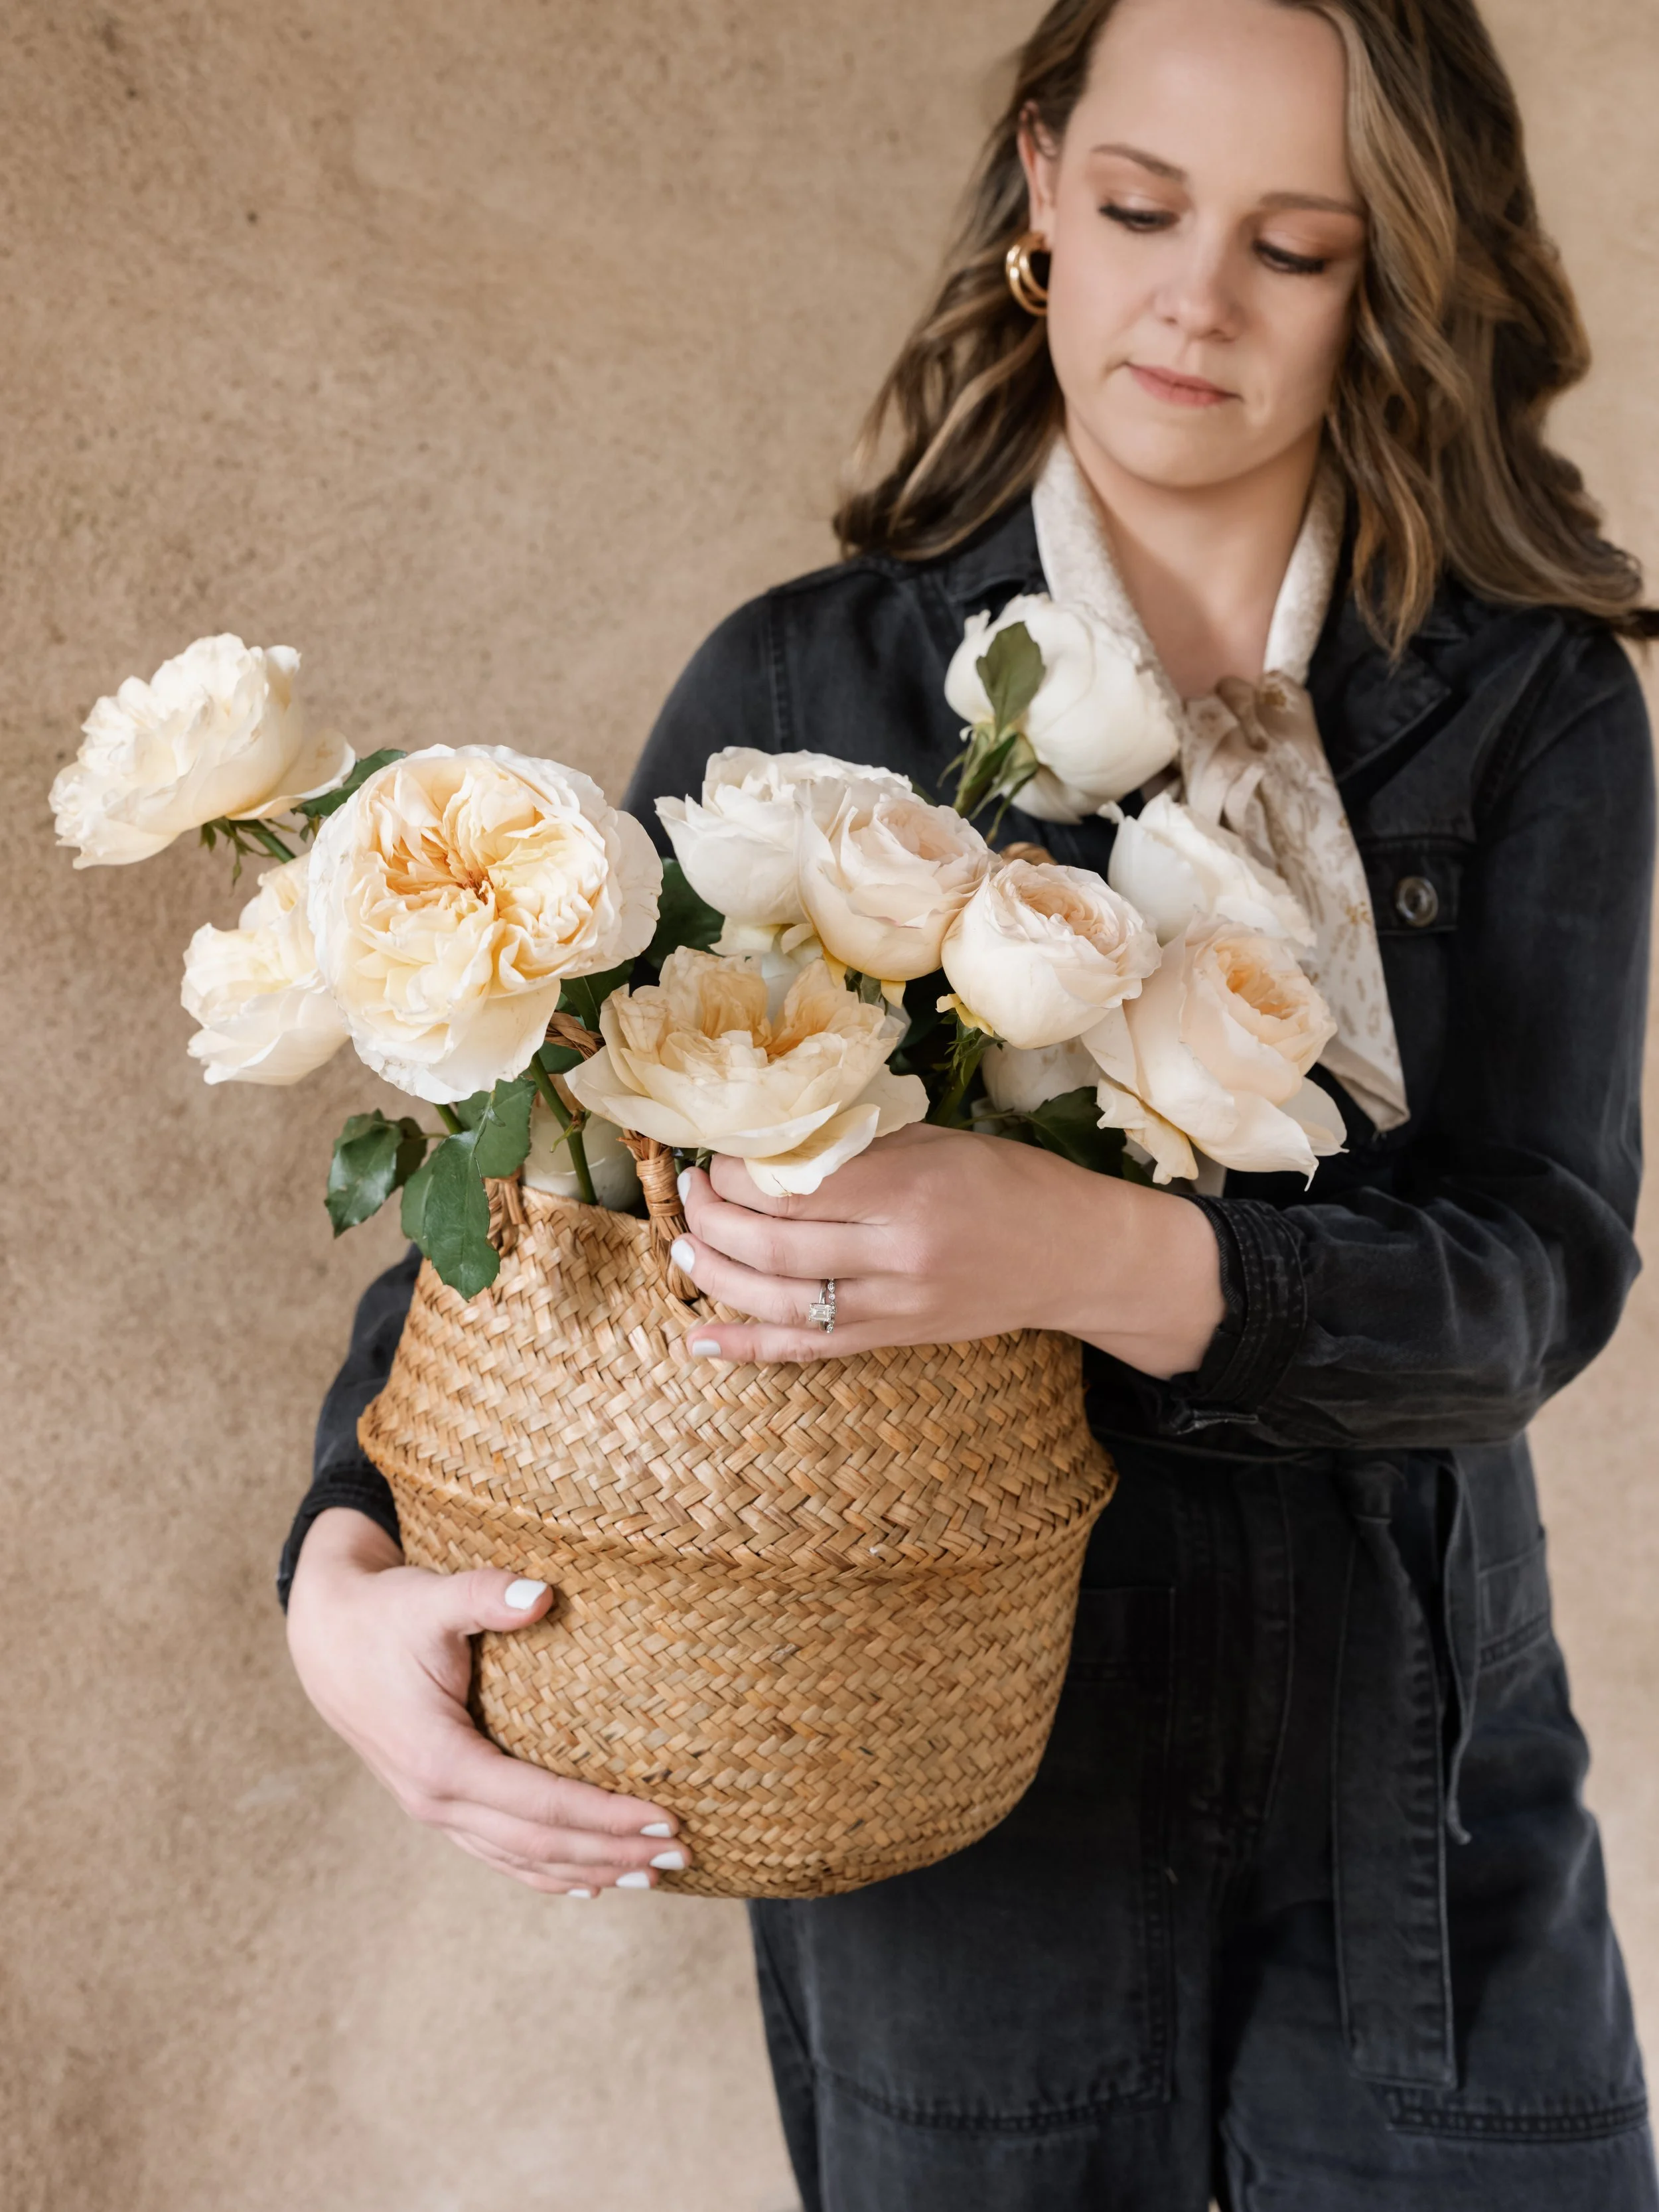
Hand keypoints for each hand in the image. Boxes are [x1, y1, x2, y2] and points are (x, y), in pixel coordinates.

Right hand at [286, 1508, 689, 1895]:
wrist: (326, 1638)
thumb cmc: (384, 1615)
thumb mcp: (430, 1596)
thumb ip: (483, 1595)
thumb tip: (540, 1593)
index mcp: (441, 1761)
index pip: (542, 1803)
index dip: (605, 1816)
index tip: (665, 1819)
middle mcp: (437, 1801)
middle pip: (540, 1844)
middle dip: (612, 1852)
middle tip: (681, 1853)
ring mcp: (434, 1811)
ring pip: (521, 1859)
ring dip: (587, 1871)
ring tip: (651, 1875)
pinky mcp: (438, 1804)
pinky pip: (499, 1853)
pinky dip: (545, 1872)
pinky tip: (587, 1883)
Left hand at [672, 1121, 1223, 1376]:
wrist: (1076, 1257)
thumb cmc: (1011, 1184)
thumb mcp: (940, 1142)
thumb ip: (862, 1146)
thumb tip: (777, 1139)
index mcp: (910, 1192)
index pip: (797, 1186)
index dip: (740, 1172)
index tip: (719, 1154)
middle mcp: (898, 1255)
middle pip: (777, 1246)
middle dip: (716, 1218)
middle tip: (691, 1191)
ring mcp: (896, 1307)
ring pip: (781, 1302)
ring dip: (718, 1274)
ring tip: (686, 1244)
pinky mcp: (895, 1339)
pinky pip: (808, 1350)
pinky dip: (747, 1347)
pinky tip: (699, 1338)